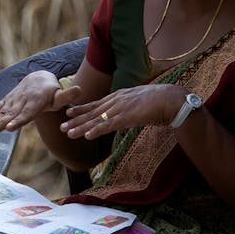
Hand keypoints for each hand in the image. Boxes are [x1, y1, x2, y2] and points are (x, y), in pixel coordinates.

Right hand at [0, 70, 81, 133]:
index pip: (26, 113)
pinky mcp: (7, 101)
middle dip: (1, 123)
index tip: (10, 127)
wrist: (39, 78)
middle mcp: (22, 101)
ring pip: (3, 112)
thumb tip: (80, 90)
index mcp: (35, 102)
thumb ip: (68, 96)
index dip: (18, 120)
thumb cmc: (52, 92)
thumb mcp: (60, 95)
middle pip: (11, 115)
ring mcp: (13, 101)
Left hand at [61, 84, 185, 139]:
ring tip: (67, 133)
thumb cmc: (161, 102)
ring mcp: (121, 109)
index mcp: (120, 97)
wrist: (173, 99)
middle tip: (61, 127)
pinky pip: (109, 125)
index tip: (69, 112)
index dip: (82, 109)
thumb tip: (126, 115)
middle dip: (76, 120)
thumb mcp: (140, 104)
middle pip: (92, 112)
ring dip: (81, 127)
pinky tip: (87, 136)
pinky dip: (97, 130)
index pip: (97, 104)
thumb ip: (130, 108)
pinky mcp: (128, 117)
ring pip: (97, 120)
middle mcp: (117, 101)